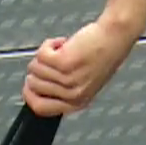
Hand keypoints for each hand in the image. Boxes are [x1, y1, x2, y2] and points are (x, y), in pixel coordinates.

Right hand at [22, 18, 137, 116]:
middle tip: (51, 57)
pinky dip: (48, 44)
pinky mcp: (63, 62)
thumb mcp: (85, 80)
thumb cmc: (103, 52)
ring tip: (62, 48)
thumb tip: (36, 85)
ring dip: (44, 54)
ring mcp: (67, 79)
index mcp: (77, 102)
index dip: (29, 95)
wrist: (116, 35)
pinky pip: (41, 55)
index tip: (29, 83)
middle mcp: (72, 94)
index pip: (40, 108)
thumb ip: (64, 88)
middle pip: (33, 86)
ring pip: (35, 68)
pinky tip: (63, 42)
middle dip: (37, 68)